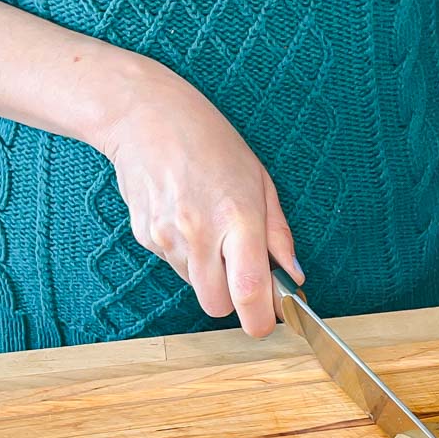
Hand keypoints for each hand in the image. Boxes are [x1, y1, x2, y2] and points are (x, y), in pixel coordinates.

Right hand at [95, 75, 301, 336]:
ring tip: (210, 228)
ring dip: (208, 273)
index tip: (268, 322)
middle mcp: (199, 232)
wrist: (145, 115)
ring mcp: (167, 236)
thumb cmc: (210, 142)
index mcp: (237, 217)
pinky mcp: (145, 236)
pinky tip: (186, 217)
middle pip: (217, 305)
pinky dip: (185, 254)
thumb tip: (294, 276)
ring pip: (195, 286)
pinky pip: (174, 265)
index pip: (249, 291)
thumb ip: (278, 235)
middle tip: (241, 273)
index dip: (261, 319)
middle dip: (233, 300)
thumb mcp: (260, 181)